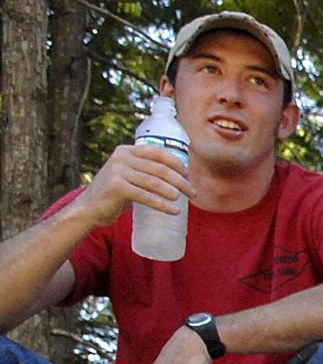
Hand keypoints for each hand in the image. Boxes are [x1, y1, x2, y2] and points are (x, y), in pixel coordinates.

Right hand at [77, 143, 191, 230]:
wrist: (89, 207)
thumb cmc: (114, 193)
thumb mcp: (128, 175)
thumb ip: (145, 172)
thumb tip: (179, 178)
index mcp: (126, 151)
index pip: (158, 152)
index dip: (176, 163)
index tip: (188, 175)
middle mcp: (122, 158)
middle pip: (160, 169)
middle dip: (181, 181)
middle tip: (193, 193)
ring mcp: (118, 171)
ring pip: (155, 182)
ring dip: (175, 192)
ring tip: (185, 201)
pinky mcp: (118, 187)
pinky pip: (146, 196)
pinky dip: (163, 205)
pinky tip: (175, 211)